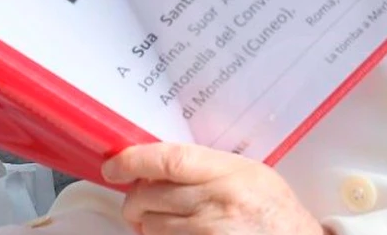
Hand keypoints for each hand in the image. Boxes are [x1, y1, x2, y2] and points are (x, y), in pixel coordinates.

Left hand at [104, 143, 323, 234]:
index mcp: (228, 174)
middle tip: (138, 200)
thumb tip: (157, 163)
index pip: (169, 159)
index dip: (133, 160)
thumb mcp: (248, 173)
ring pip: (151, 227)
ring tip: (163, 222)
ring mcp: (208, 234)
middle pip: (149, 196)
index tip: (113, 166)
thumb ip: (206, 166)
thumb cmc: (273, 210)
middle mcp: (216, 204)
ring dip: (147, 225)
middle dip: (134, 199)